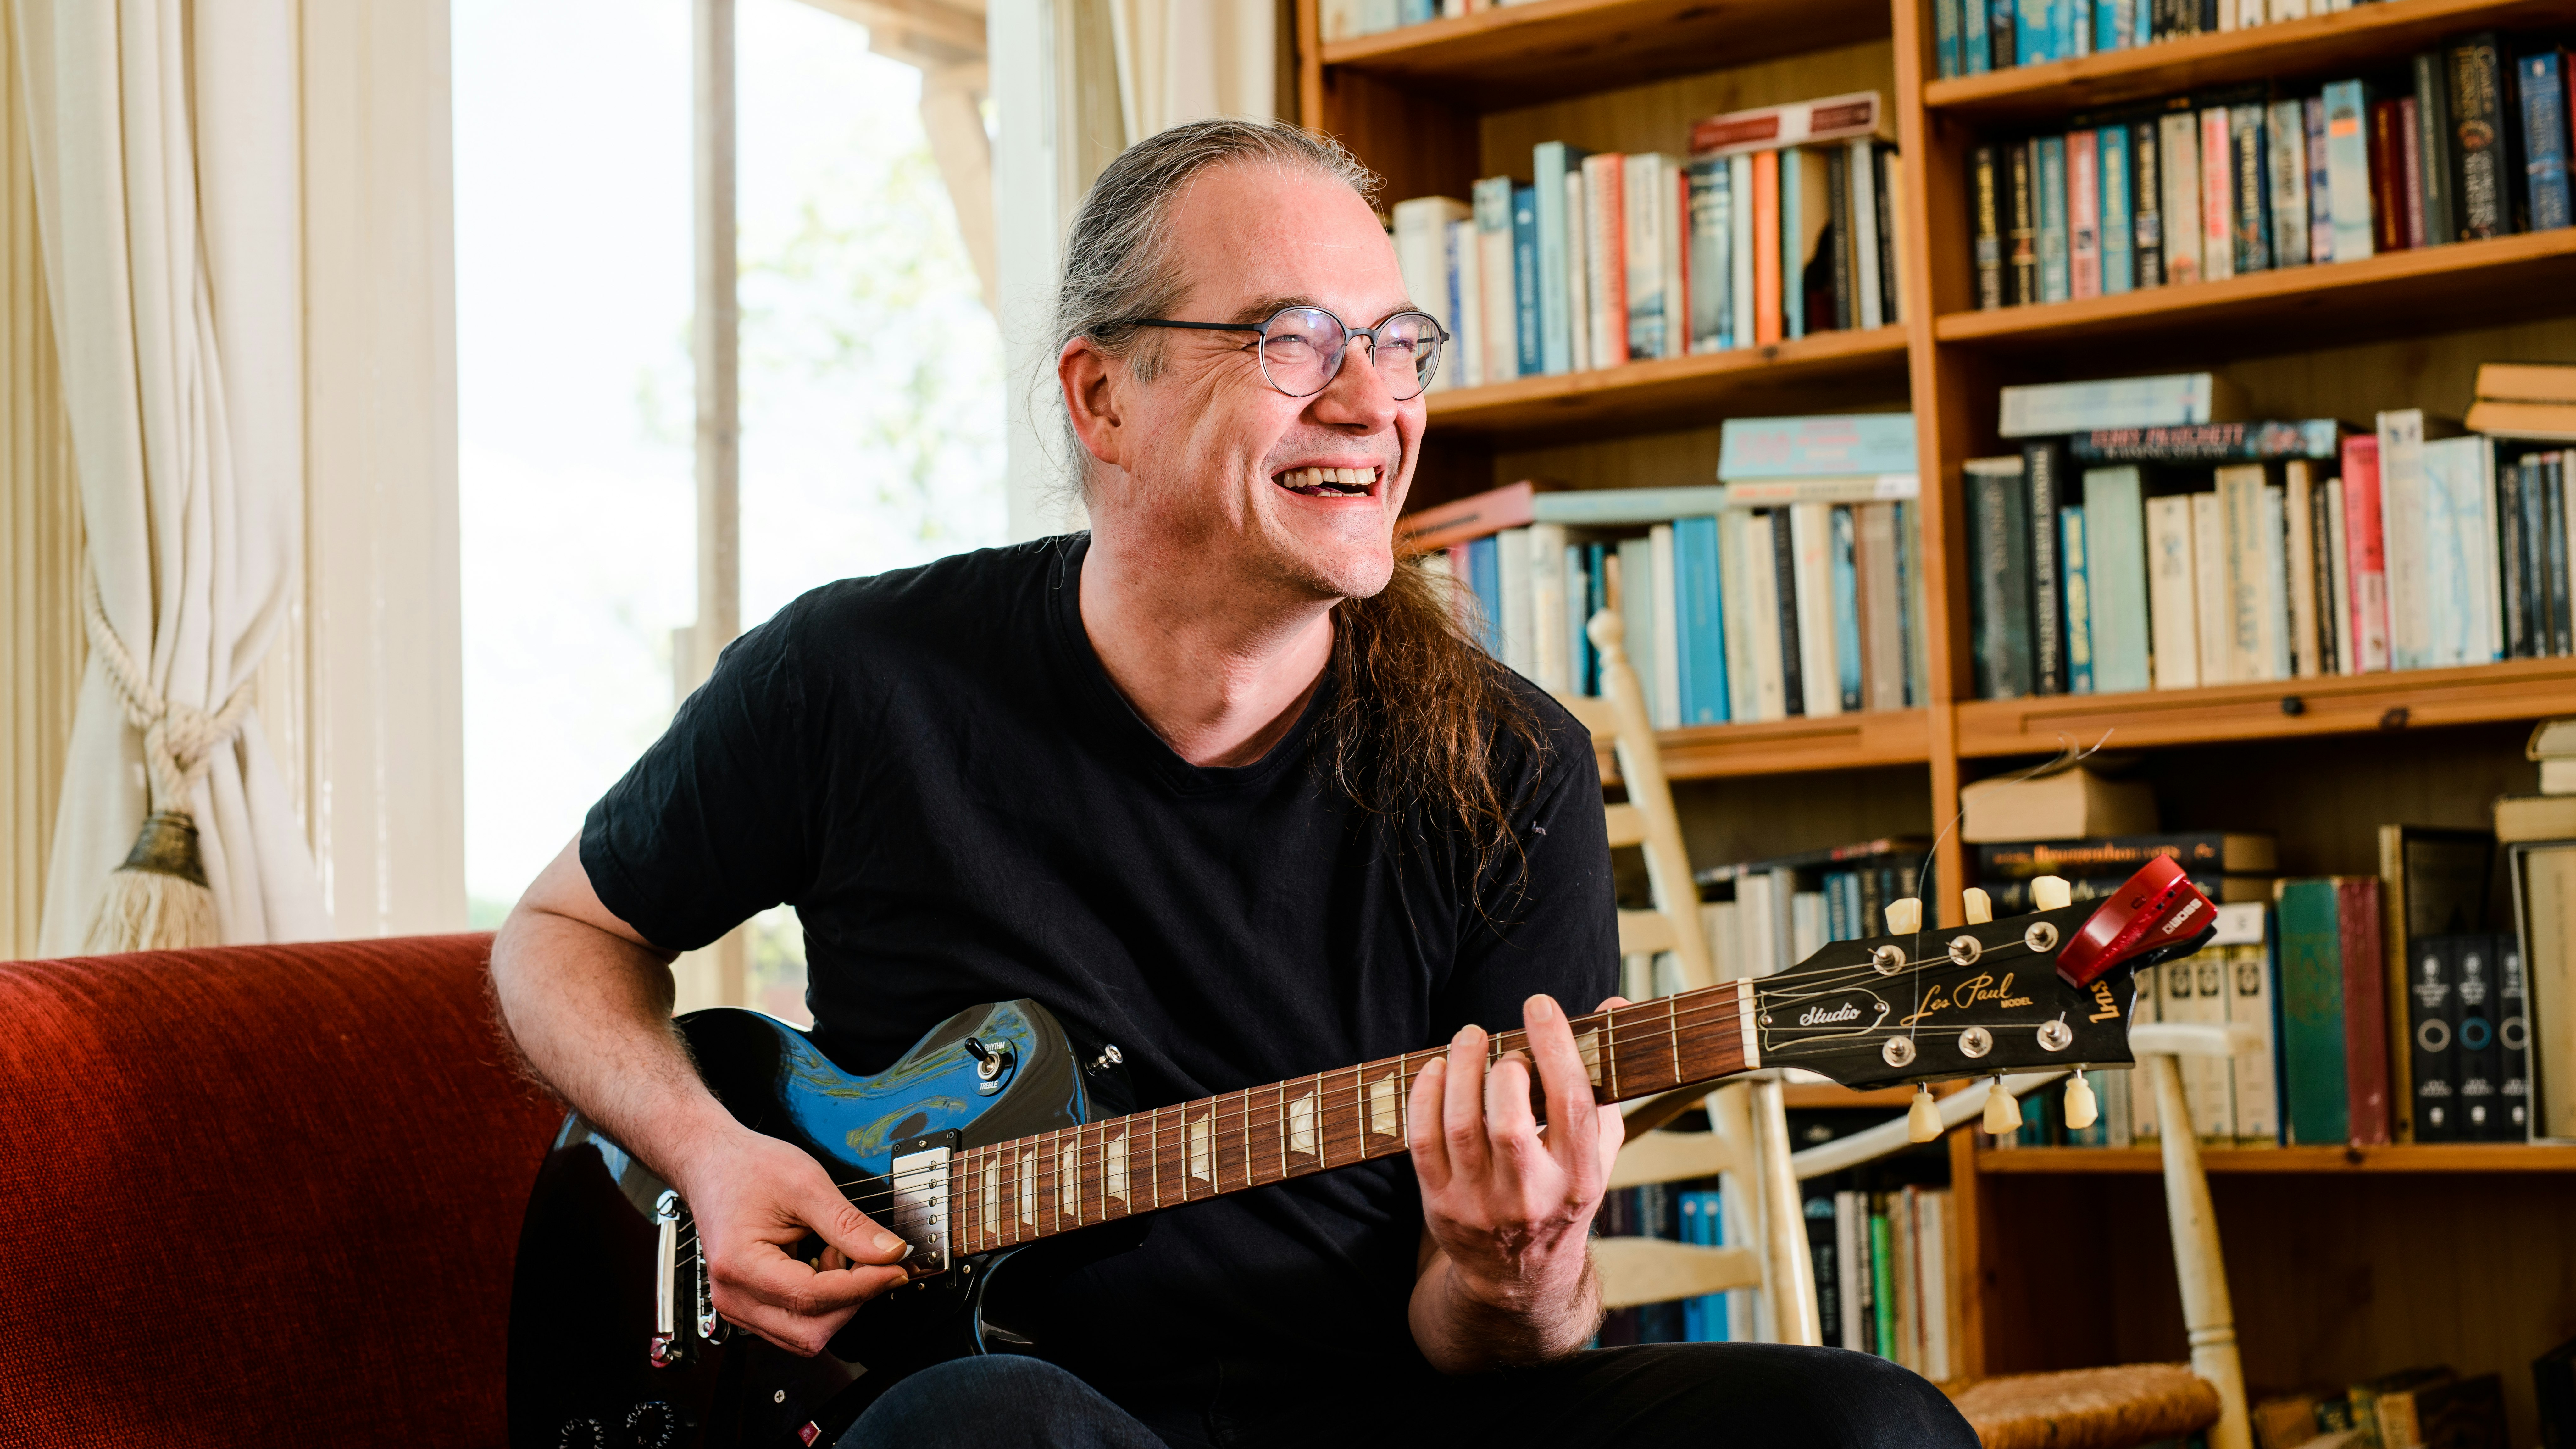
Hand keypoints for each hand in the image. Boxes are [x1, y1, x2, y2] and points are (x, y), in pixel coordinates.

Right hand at [671, 1124, 914, 1355]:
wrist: (712, 1162)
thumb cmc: (747, 1168)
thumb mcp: (806, 1185)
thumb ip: (849, 1224)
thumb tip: (891, 1253)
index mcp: (740, 1266)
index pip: (813, 1298)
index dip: (863, 1286)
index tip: (896, 1268)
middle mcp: (733, 1297)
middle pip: (810, 1331)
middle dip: (850, 1299)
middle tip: (864, 1257)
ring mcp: (738, 1306)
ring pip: (805, 1332)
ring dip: (835, 1301)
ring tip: (835, 1252)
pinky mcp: (749, 1304)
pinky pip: (795, 1322)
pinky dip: (820, 1301)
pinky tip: (821, 1262)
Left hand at [1407, 993, 1628, 1363]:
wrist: (1521, 1280)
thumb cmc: (1562, 1194)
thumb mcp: (1596, 1148)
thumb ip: (1604, 1077)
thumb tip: (1614, 1003)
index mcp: (1580, 1179)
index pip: (1572, 1104)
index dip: (1556, 1047)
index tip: (1540, 1004)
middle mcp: (1532, 1197)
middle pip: (1510, 1120)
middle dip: (1504, 1067)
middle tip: (1503, 1044)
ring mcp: (1482, 1205)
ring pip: (1461, 1126)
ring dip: (1460, 1069)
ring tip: (1468, 1038)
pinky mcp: (1440, 1206)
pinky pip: (1424, 1141)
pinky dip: (1424, 1096)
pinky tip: (1435, 1069)